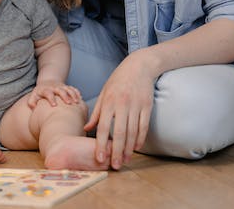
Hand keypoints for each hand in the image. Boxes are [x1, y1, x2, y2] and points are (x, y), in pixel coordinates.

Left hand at [27, 81, 80, 108]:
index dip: (51, 98)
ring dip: (73, 95)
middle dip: (65, 96)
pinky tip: (80, 98)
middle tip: (69, 103)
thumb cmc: (40, 93)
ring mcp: (61, 86)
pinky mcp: (67, 87)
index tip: (54, 105)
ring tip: (77, 102)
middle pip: (60, 90)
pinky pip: (73, 88)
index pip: (48, 92)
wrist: (47, 82)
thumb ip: (31, 102)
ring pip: (68, 89)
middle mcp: (54, 87)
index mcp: (45, 90)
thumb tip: (34, 108)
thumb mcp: (33, 96)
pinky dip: (76, 92)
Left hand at [84, 50, 155, 169]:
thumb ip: (96, 113)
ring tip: (125, 160)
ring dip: (129, 148)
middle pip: (120, 133)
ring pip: (133, 132)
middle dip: (117, 152)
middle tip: (115, 166)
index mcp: (108, 102)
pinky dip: (140, 138)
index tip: (100, 158)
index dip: (101, 144)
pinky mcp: (147, 106)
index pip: (103, 127)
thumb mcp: (103, 94)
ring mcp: (136, 106)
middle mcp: (122, 105)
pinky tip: (136, 148)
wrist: (139, 67)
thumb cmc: (117, 81)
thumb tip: (86, 129)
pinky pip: (144, 126)